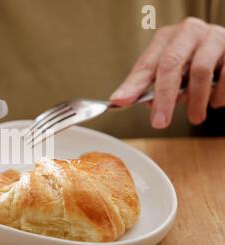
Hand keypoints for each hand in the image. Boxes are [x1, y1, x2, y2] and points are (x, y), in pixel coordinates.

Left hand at [110, 17, 224, 128]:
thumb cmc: (196, 61)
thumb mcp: (171, 70)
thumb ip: (154, 84)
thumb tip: (136, 102)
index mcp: (166, 38)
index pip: (146, 64)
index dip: (133, 85)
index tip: (120, 102)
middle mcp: (188, 33)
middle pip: (170, 64)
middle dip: (163, 98)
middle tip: (159, 122)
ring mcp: (213, 37)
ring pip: (200, 71)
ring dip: (195, 101)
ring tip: (195, 117)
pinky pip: (224, 76)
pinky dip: (218, 95)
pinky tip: (214, 103)